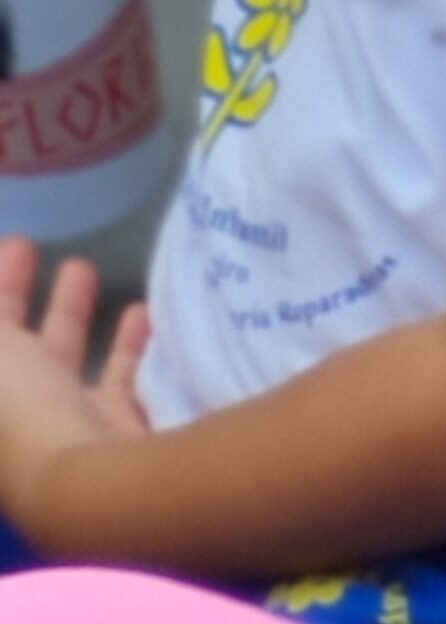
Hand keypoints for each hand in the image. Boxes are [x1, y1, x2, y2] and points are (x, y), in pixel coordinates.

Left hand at [0, 239, 149, 527]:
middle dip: (30, 303)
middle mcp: (22, 420)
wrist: (93, 486)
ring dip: (76, 318)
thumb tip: (1, 267)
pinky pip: (123, 381)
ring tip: (91, 271)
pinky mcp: (120, 433)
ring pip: (68, 363)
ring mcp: (70, 429)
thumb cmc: (23, 415)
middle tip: (49, 252)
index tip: (17, 243)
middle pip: (24, 353)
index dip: (0, 293)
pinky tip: (148, 312)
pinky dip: (132, 346)